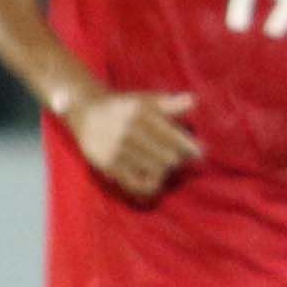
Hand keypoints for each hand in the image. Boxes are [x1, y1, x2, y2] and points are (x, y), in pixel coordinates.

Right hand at [65, 87, 200, 200]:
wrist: (86, 111)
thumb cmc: (125, 106)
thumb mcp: (145, 100)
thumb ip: (169, 103)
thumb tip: (194, 101)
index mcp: (140, 113)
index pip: (172, 136)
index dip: (190, 148)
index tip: (200, 153)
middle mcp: (128, 131)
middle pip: (167, 157)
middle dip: (180, 160)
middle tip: (184, 161)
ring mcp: (117, 149)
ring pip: (155, 171)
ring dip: (166, 172)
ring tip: (168, 168)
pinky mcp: (108, 165)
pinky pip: (135, 184)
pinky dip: (150, 187)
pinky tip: (155, 183)